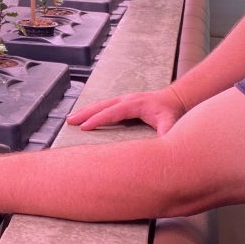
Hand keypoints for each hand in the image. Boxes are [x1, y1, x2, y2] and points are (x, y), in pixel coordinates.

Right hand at [67, 87, 188, 132]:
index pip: (112, 112)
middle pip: (101, 105)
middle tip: (70, 121)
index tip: (85, 127)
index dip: (98, 119)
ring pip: (100, 104)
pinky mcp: (123, 102)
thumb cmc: (171, 111)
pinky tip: (84, 116)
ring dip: (85, 111)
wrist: (175, 99)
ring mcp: (123, 99)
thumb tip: (161, 145)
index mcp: (134, 104)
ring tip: (71, 119)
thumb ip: (165, 132)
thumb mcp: (171, 122)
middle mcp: (126, 99)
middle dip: (85, 113)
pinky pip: (104, 106)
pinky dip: (92, 111)